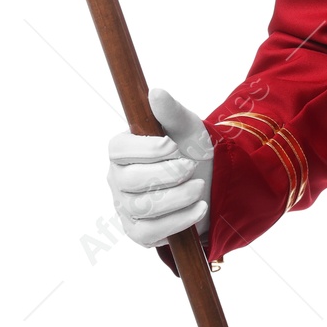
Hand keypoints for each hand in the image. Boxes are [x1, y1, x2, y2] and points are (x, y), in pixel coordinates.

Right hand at [107, 87, 213, 247]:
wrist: (209, 182)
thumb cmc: (191, 149)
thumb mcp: (187, 127)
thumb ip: (171, 111)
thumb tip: (155, 92)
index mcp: (123, 149)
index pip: (119, 149)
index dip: (146, 149)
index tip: (172, 145)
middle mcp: (117, 179)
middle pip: (132, 181)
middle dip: (168, 174)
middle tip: (191, 167)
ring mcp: (125, 207)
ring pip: (143, 208)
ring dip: (178, 197)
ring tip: (199, 187)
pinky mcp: (138, 231)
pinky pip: (150, 233)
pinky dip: (178, 221)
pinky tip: (198, 209)